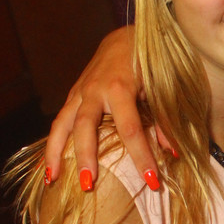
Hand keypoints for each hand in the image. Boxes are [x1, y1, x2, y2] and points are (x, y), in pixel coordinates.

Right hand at [44, 26, 161, 188]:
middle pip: (85, 127)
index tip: (152, 181)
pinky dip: (53, 142)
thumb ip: (165, 120)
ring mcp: (81, 92)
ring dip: (55, 152)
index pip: (131, 130)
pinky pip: (59, 120)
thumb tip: (173, 153)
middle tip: (88, 185)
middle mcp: (95, 90)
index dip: (141, 156)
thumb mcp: (161, 87)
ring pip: (61, 124)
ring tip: (51, 180)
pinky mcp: (74, 94)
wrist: (126, 37)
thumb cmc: (149, 62)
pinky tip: (50, 165)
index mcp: (121, 88)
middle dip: (86, 156)